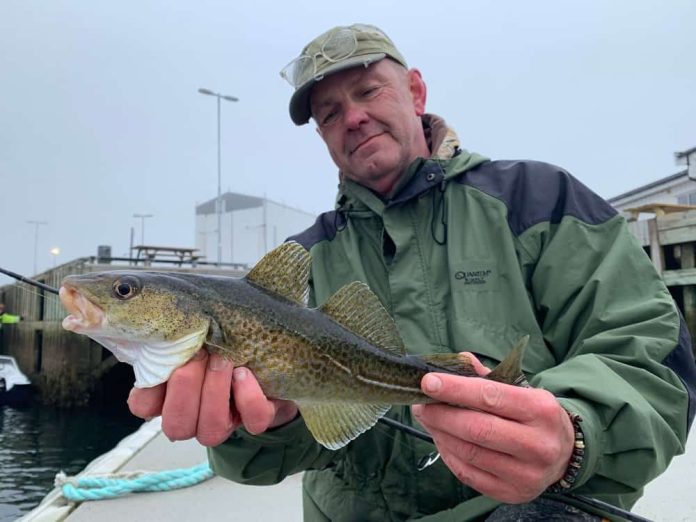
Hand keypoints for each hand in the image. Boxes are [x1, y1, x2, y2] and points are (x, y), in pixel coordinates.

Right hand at [127, 348, 297, 446]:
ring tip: (223, 360)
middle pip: (176, 425)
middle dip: (185, 388)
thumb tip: (155, 314)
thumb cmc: (220, 338)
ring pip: (211, 430)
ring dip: (214, 392)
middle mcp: (195, 416)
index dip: (149, 391)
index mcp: (170, 395)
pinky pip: (253, 421)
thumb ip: (174, 332)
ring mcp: (227, 422)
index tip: (164, 360)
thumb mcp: (194, 331)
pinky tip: (244, 373)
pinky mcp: (259, 418)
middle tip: (198, 354)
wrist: (267, 353)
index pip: (144, 406)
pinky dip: (248, 397)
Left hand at [412, 353, 573, 503]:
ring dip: (440, 433)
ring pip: (469, 452)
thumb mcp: (521, 389)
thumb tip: (456, 360)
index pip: (491, 396)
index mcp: (541, 410)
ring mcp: (525, 473)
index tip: (428, 382)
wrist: (564, 455)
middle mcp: (537, 444)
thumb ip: (487, 376)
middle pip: (477, 428)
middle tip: (421, 403)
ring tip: (428, 419)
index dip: (455, 389)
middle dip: (441, 414)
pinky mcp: (511, 493)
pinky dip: (448, 454)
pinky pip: (468, 474)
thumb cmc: (533, 416)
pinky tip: (441, 439)